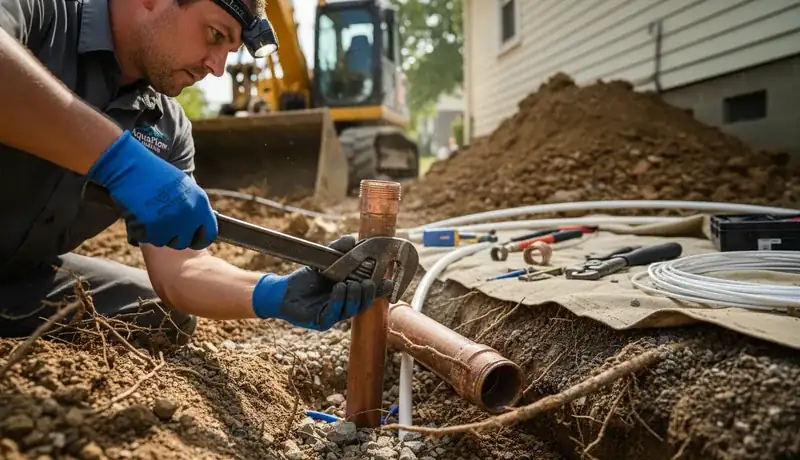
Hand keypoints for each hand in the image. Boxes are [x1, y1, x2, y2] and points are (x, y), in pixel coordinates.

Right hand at [87, 130, 217, 248]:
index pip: (209, 233)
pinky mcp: (154, 225)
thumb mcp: (183, 186)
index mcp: (200, 202)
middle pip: (186, 241)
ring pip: (167, 241)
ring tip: (150, 217)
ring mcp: (172, 220)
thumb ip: (192, 206)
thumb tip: (196, 225)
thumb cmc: (154, 173)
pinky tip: (140, 217)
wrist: (130, 166)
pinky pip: (150, 239)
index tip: (191, 239)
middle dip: (174, 237)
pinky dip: (144, 232)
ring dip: (158, 234)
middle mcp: (190, 213)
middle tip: (163, 227)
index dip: (200, 239)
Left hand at [251, 236, 394, 330]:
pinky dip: (338, 301)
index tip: (388, 282)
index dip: (380, 289)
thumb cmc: (307, 277)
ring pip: (351, 309)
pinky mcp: (321, 322)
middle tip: (369, 283)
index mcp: (349, 292)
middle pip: (363, 303)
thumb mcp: (325, 260)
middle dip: (368, 293)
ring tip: (351, 284)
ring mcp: (334, 315)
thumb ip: (338, 249)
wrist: (283, 290)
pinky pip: (334, 313)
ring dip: (354, 297)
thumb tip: (353, 239)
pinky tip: (339, 289)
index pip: (369, 293)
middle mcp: (344, 305)